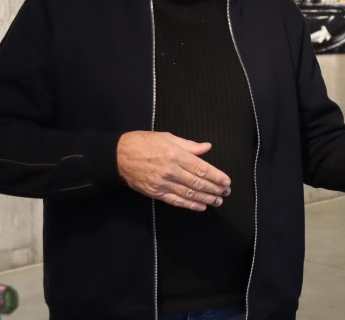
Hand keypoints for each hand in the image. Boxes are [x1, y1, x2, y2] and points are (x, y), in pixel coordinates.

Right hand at [117, 131, 231, 210]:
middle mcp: (170, 170)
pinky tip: (200, 206)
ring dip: (205, 198)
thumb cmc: (143, 143)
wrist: (118, 156)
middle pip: (197, 182)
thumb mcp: (168, 137)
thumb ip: (189, 145)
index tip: (226, 181)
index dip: (215, 176)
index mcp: (175, 154)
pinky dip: (189, 204)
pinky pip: (175, 200)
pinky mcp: (155, 192)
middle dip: (214, 189)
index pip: (200, 168)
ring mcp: (162, 183)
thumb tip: (207, 147)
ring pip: (188, 193)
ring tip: (217, 201)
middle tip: (225, 193)